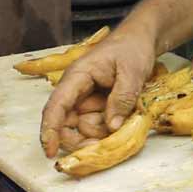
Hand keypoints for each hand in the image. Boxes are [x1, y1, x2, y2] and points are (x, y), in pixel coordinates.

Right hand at [40, 27, 157, 157]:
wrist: (142, 39)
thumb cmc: (133, 48)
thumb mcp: (132, 71)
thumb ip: (122, 98)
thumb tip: (112, 126)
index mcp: (77, 77)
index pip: (56, 106)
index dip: (50, 131)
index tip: (50, 151)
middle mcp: (77, 90)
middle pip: (66, 123)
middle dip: (78, 138)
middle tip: (99, 146)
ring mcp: (87, 99)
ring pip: (83, 126)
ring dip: (97, 133)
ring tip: (121, 125)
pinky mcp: (98, 105)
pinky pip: (98, 123)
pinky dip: (107, 128)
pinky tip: (122, 122)